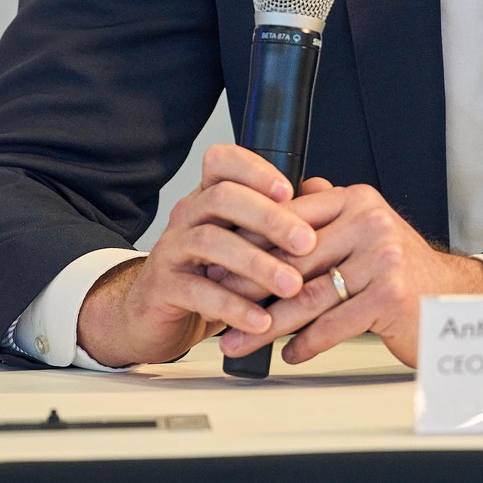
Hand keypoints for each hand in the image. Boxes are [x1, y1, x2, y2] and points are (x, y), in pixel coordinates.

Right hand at [76, 144, 316, 366]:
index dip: (255, 170)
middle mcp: (187, 215)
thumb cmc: (210, 274)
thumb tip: (325, 192)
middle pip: (222, 197)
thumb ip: (282, 218)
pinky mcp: (162, 287)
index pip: (222, 162)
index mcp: (208, 197)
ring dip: (257, 264)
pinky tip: (260, 321)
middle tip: (307, 243)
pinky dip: (232, 306)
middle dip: (269, 219)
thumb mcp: (247, 242)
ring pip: (210, 242)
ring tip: (290, 286)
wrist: (157, 316)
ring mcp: (171, 249)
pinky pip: (197, 291)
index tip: (288, 191)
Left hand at [215, 181, 482, 367]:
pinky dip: (307, 343)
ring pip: (308, 296)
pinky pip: (334, 324)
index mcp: (357, 201)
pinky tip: (289, 353)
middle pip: (294, 260)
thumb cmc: (402, 272)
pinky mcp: (389, 294)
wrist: (453, 300)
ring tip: (239, 340)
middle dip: (249, 287)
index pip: (290, 219)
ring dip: (268, 324)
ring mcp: (382, 257)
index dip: (250, 244)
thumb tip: (277, 206)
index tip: (219, 264)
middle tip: (218, 305)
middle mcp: (370, 222)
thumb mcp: (364, 233)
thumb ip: (326, 218)